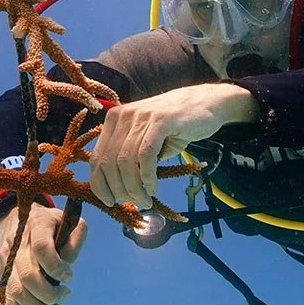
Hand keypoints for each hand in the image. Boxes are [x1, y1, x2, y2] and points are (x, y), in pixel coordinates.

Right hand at [0, 203, 87, 304]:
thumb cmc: (49, 223)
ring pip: (16, 292)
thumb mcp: (68, 221)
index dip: (57, 266)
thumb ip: (74, 240)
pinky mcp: (2, 276)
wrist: (15, 216)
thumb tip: (68, 267)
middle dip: (49, 293)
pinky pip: (8, 302)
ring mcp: (6, 262)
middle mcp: (17, 245)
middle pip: (28, 276)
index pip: (41, 248)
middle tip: (65, 295)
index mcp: (36, 226)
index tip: (69, 276)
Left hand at [89, 83, 257, 209]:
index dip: (100, 183)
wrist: (206, 102)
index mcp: (115, 119)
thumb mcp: (146, 138)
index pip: (97, 156)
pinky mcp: (161, 120)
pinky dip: (147, 177)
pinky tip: (153, 187)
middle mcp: (124, 115)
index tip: (109, 201)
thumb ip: (131, 156)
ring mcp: (142, 116)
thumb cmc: (175, 126)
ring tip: (145, 200)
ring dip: (134, 187)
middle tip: (134, 202)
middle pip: (109, 161)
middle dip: (119, 189)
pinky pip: (146, 155)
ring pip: (126, 161)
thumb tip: (120, 190)